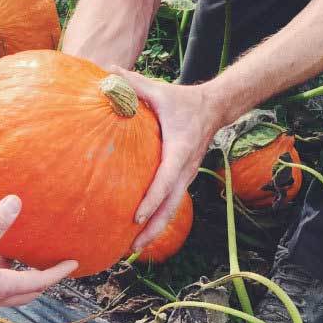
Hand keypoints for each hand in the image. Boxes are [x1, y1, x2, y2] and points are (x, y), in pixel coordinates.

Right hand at [0, 194, 76, 322]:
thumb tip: (16, 201)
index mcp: (4, 287)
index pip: (41, 281)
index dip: (59, 271)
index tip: (74, 262)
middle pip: (26, 289)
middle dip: (40, 278)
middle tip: (50, 264)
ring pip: (3, 283)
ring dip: (12, 268)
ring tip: (14, 248)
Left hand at [122, 69, 220, 251]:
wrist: (215, 107)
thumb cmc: (183, 100)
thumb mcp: (160, 90)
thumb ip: (133, 84)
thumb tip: (107, 72)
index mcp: (180, 149)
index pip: (166, 179)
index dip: (152, 199)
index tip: (136, 216)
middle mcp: (186, 168)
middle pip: (171, 206)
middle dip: (153, 228)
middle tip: (132, 248)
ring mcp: (186, 176)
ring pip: (172, 210)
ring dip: (155, 230)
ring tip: (133, 250)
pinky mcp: (184, 180)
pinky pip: (171, 204)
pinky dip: (158, 220)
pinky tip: (140, 233)